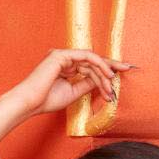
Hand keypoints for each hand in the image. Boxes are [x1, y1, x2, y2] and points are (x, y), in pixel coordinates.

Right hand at [14, 49, 132, 117]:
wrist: (30, 103)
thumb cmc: (47, 100)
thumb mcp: (74, 92)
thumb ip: (87, 83)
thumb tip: (103, 79)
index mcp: (65, 67)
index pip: (90, 67)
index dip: (105, 70)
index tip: (119, 76)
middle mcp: (64, 58)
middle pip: (93, 61)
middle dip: (110, 67)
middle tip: (127, 69)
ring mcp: (63, 55)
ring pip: (91, 61)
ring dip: (104, 74)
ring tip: (112, 86)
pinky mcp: (62, 55)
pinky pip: (86, 57)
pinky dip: (98, 65)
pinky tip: (107, 74)